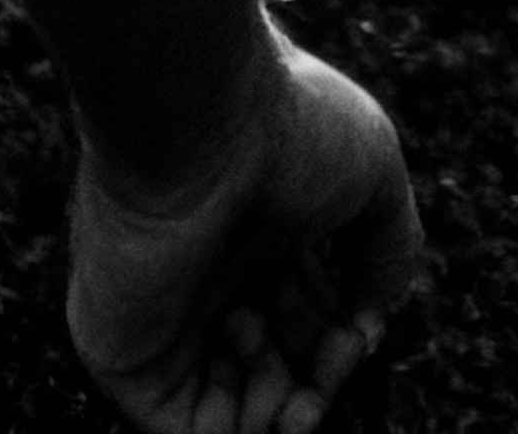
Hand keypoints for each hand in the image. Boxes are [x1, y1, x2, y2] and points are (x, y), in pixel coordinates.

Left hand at [69, 24, 422, 433]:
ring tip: (303, 401)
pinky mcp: (128, 354)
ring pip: (231, 405)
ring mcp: (166, 318)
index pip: (301, 315)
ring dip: (283, 415)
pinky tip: (276, 412)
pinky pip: (180, 428)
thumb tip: (370, 324)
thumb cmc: (289, 128)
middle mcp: (211, 277)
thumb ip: (389, 250)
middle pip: (271, 364)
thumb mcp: (375, 174)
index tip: (359, 334)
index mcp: (259, 233)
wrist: (197, 115)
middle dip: (314, 383)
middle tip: (334, 368)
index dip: (338, 340)